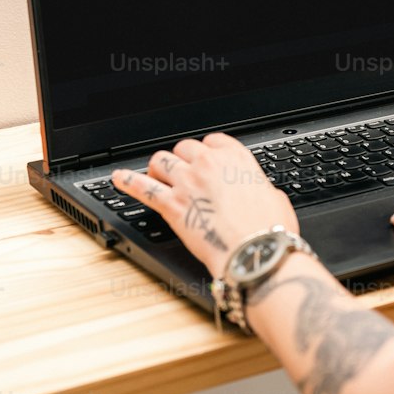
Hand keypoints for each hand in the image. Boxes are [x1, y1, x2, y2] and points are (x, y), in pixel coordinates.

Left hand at [111, 132, 297, 280]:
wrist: (255, 252)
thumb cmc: (268, 229)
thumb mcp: (275, 198)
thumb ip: (259, 187)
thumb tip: (259, 192)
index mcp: (236, 158)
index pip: (212, 141)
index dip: (206, 152)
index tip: (204, 160)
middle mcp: (209, 164)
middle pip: (183, 148)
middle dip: (181, 159)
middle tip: (181, 173)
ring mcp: (187, 183)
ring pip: (160, 161)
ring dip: (158, 168)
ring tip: (156, 177)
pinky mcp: (171, 206)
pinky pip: (142, 188)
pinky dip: (127, 182)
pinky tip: (118, 178)